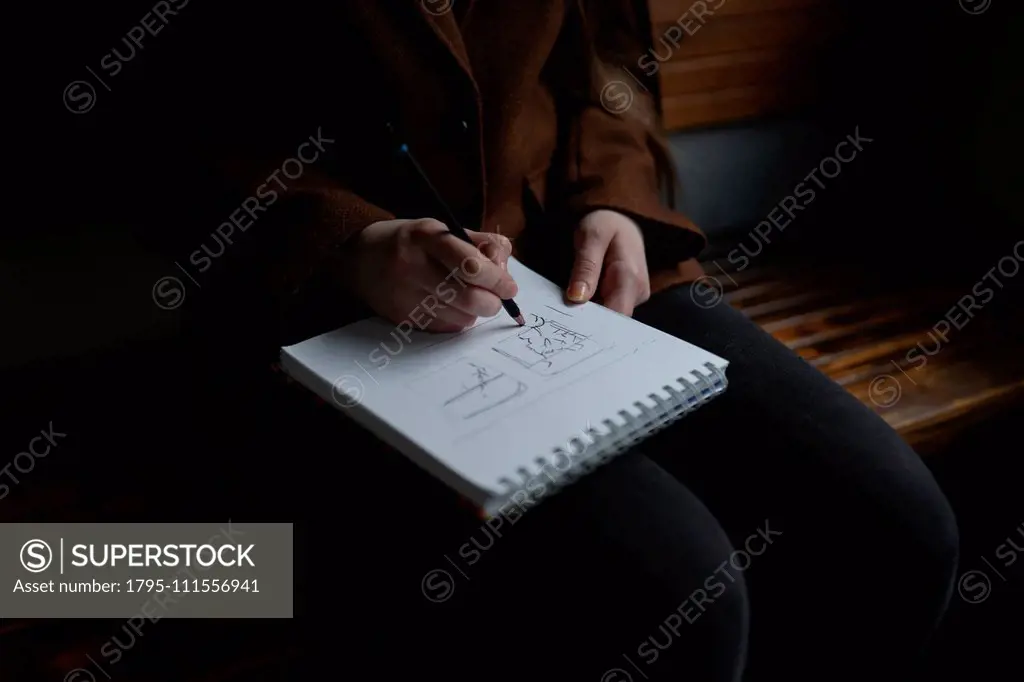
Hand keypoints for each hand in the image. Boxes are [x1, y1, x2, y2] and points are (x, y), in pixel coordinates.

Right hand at [340, 218, 516, 331]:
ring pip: (461, 317)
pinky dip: (457, 320)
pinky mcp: (402, 318)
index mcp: (426, 237)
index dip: (497, 279)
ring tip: (466, 296)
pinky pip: (446, 328)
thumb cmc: (413, 242)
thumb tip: (505, 270)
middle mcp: (412, 266)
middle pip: (469, 298)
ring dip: (474, 311)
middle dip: (492, 302)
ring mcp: (405, 295)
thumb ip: (482, 243)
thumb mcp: (444, 229)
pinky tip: (448, 306)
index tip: (509, 287)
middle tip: (497, 299)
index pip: (471, 264)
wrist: (361, 259)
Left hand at [566, 209, 650, 315]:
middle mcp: (637, 292)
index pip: (616, 315)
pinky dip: (592, 310)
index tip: (571, 324)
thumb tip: (577, 298)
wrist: (622, 219)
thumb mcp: (591, 236)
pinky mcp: (626, 298)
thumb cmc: (606, 224)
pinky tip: (577, 306)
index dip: (594, 325)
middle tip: (561, 319)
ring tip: (567, 311)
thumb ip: (586, 266)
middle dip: (587, 322)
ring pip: (608, 318)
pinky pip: (608, 310)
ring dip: (588, 316)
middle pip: (612, 321)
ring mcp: (633, 297)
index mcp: (630, 278)